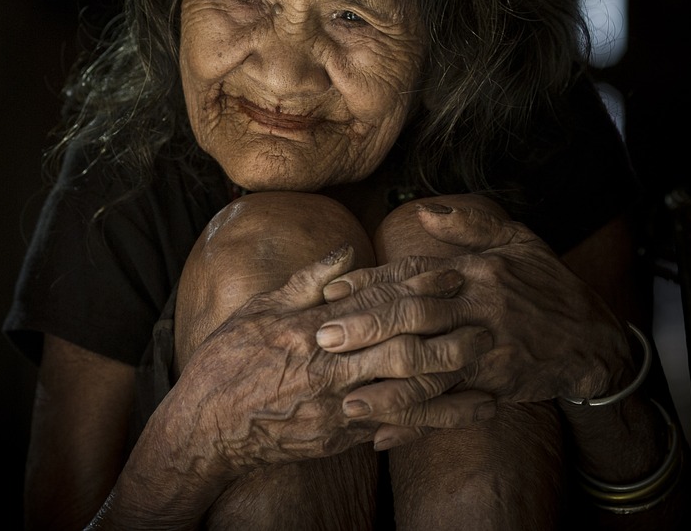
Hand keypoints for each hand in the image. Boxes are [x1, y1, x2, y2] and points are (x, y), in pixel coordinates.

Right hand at [168, 244, 495, 474]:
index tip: (450, 272)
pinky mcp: (339, 438)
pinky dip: (433, 419)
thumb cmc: (225, 363)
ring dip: (451, 377)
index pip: (374, 300)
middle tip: (484, 318)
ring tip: (485, 364)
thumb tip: (347, 252)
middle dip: (447, 330)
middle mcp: (327, 367)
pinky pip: (395, 427)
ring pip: (406, 390)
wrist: (205, 428)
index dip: (417, 285)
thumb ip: (306, 282)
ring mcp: (335, 407)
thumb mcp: (258, 311)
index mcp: (307, 328)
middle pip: (401, 345)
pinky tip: (464, 413)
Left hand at [318, 195, 633, 406]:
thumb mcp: (517, 241)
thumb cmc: (548, 286)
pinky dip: (415, 421)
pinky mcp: (496, 384)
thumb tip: (426, 210)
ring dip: (384, 383)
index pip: (412, 273)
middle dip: (365, 327)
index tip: (331, 292)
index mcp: (475, 271)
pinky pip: (449, 404)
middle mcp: (478, 306)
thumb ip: (470, 224)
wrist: (594, 342)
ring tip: (344, 396)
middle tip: (323, 338)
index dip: (370, 282)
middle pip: (413, 315)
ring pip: (428, 365)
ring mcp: (487, 348)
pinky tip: (382, 434)